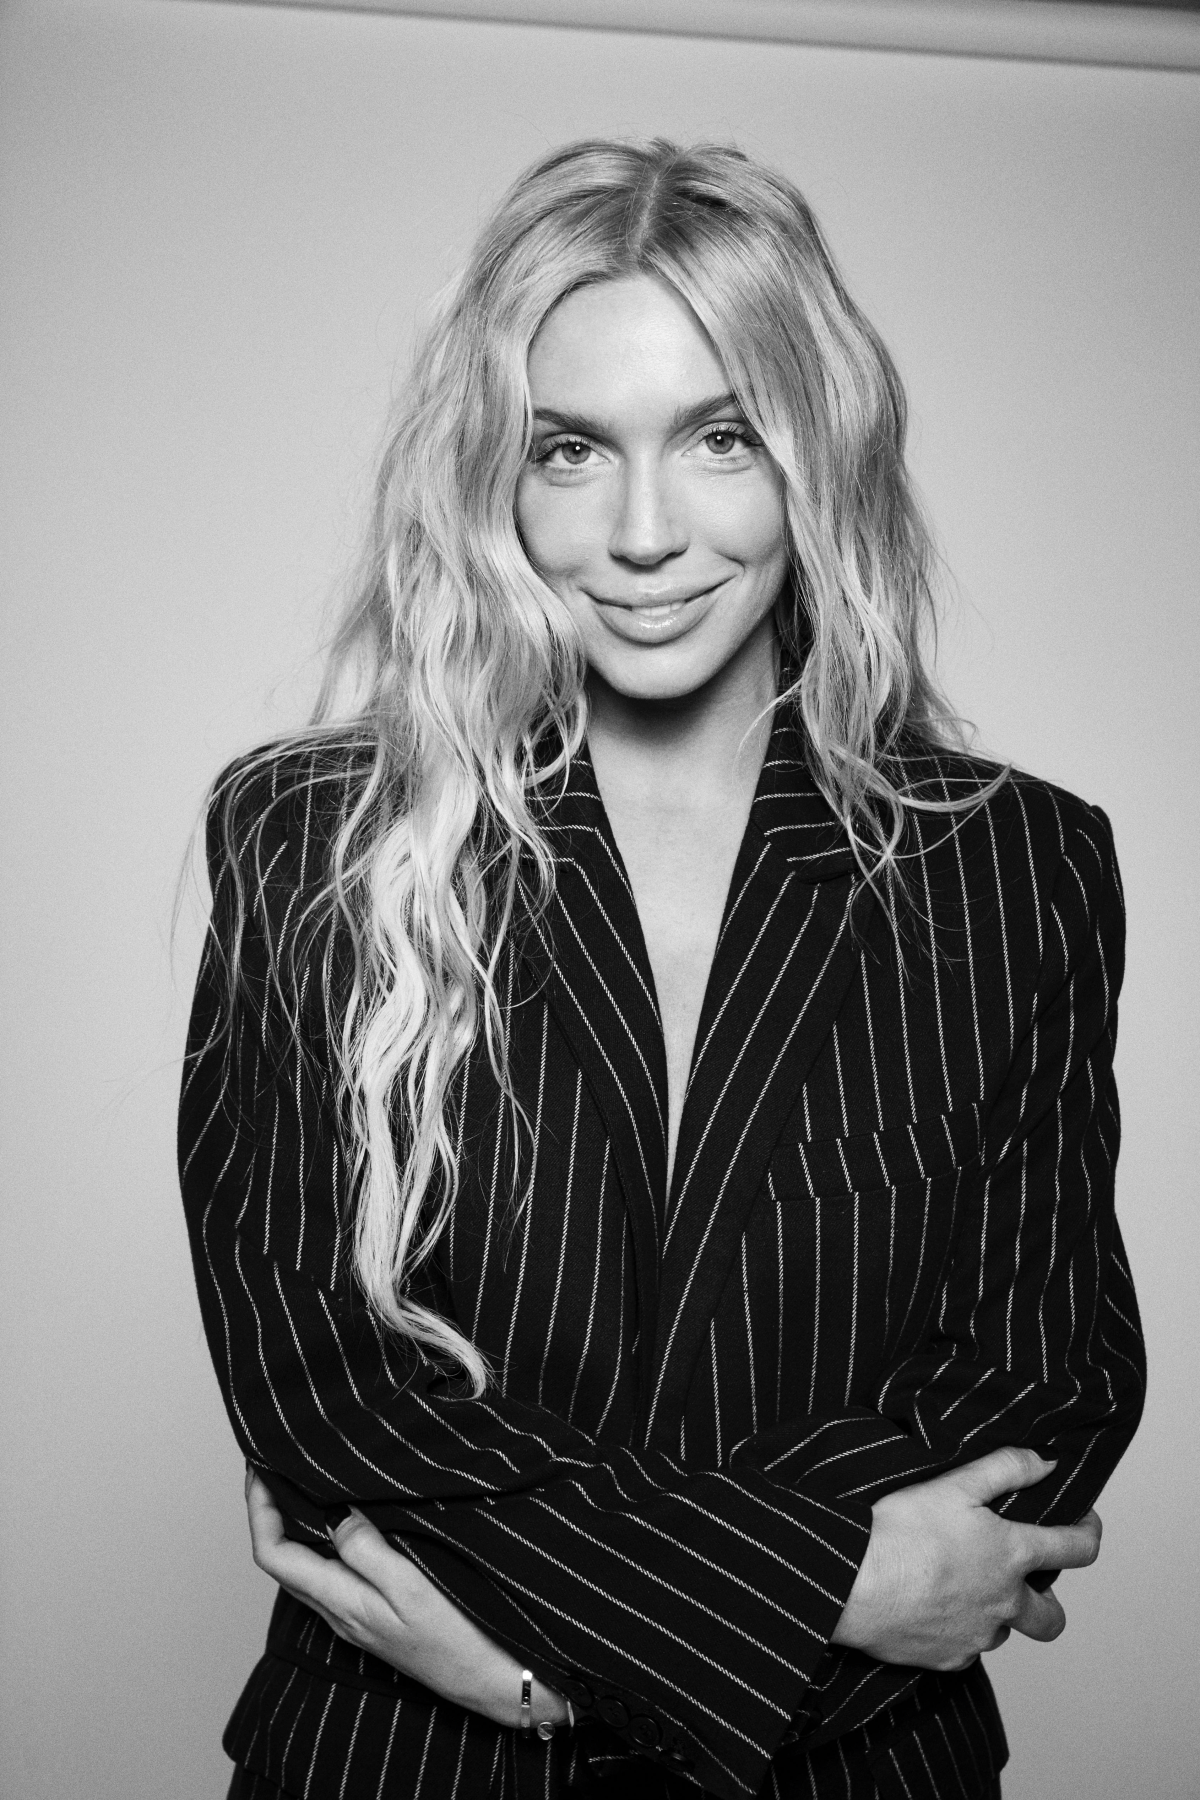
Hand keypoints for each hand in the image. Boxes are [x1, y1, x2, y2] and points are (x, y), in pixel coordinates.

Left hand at [245, 1470, 569, 1729]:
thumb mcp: (412, 1586)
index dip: (258, 1510)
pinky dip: (323, 1540)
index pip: (274, 1554)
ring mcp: (356, 1617)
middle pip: (282, 1560)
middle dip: (270, 1512)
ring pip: (305, 1567)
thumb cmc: (458, 1638)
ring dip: (295, 1525)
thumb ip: (367, 1550)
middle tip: (275, 1467)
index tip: (259, 1468)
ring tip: (303, 1484)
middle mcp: (339, 1613)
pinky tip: (344, 1520)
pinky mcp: (375, 1616)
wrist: (493, 1682)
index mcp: (342, 1602)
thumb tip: (333, 1515)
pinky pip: (332, 1573)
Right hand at [831, 1447, 1101, 1670]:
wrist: (851, 1583)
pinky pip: (968, 1650)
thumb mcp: (955, 1483)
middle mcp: (1006, 1603)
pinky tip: (931, 1607)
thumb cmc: (900, 1530)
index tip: (1083, 1523)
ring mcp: (979, 1637)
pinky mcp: (950, 1659)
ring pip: (1005, 1632)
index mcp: (1012, 1555)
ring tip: (961, 1586)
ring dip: (996, 1613)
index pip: (1077, 1549)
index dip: (1089, 1533)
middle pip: (1053, 1618)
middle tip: (1022, 1578)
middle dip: (1049, 1600)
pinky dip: (959, 1631)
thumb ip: (1006, 1468)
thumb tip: (1046, 1462)